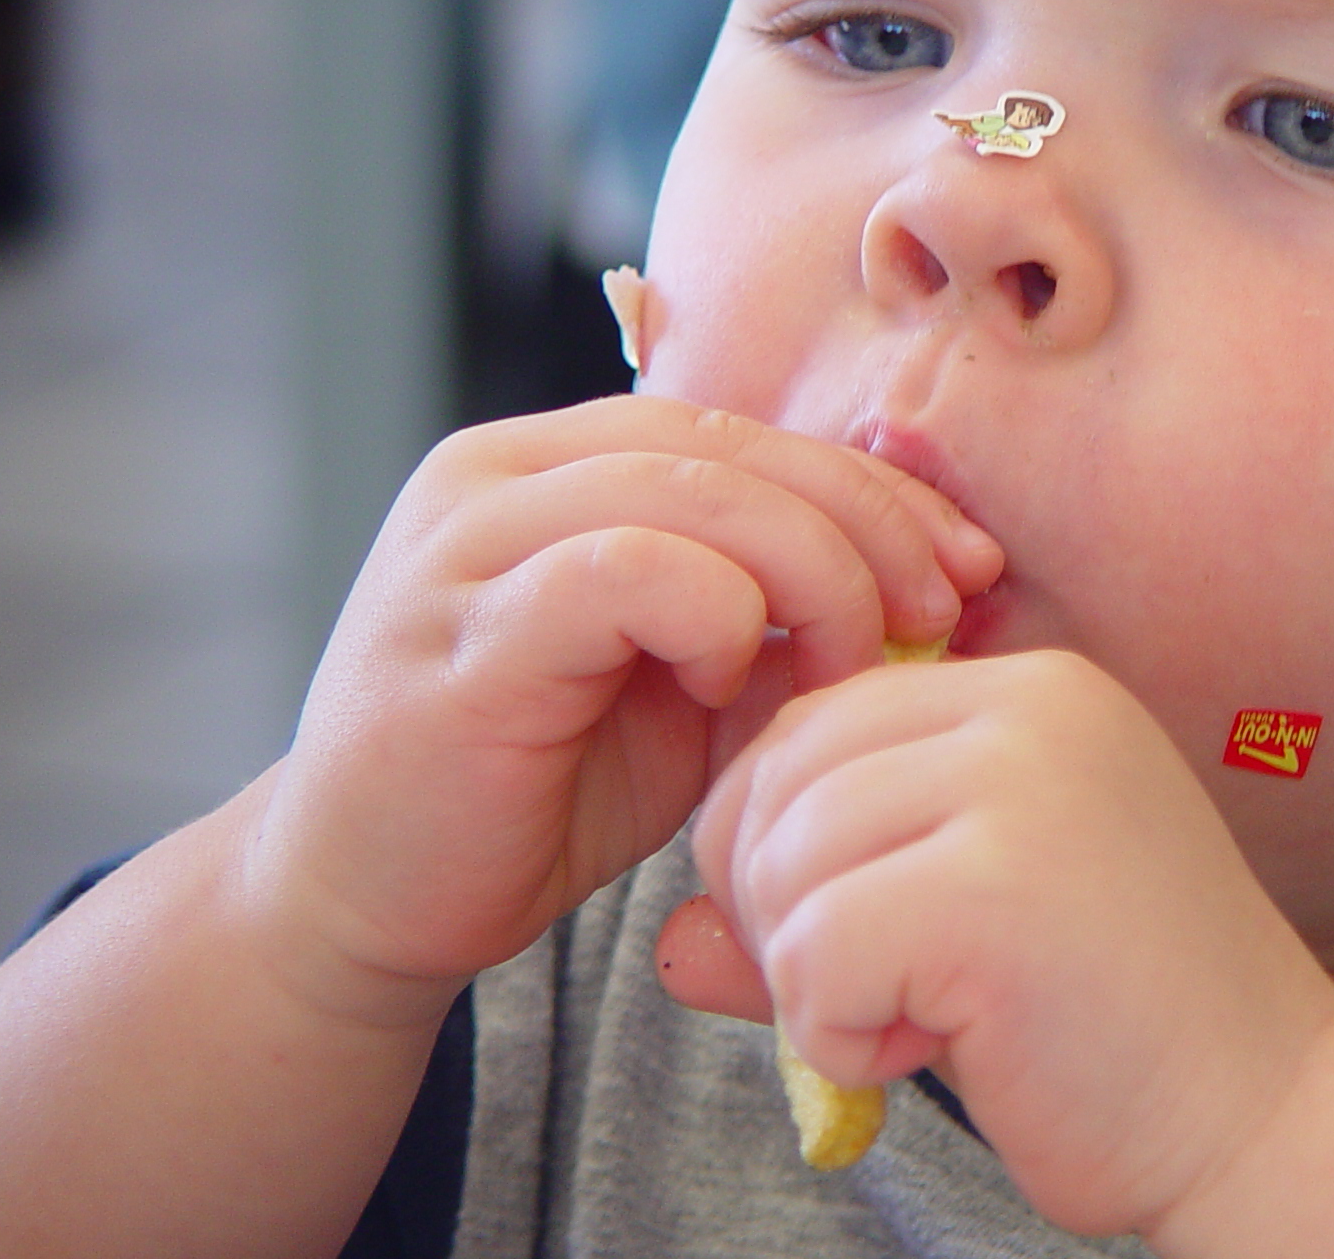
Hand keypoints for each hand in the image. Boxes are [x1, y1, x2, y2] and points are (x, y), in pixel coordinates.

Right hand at [240, 397, 1000, 1024]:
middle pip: (732, 446)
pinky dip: (713, 616)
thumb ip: (775, 609)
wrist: (365, 903)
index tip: (967, 563)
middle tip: (940, 613)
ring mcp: (465, 545)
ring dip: (810, 572)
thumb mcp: (684, 680)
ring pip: (692, 492)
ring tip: (845, 664)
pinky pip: (623, 571)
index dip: (872, 486)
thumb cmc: (536, 786)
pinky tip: (730, 684)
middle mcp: (495, 474)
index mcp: (549, 462)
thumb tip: (936, 574)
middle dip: (867, 526)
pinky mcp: (456, 632)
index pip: (744, 430)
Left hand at [683, 650, 1333, 1239]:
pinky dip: (838, 1034)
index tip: (859, 938)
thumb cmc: (1114, 1031)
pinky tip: (935, 1050)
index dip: (784, 843)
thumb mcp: (958, 931)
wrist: (1271, 1121)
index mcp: (1028, 690)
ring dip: (811, 977)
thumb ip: (820, 905)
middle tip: (880, 994)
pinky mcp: (996, 882)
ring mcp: (1019, 781)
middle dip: (779, 905)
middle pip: (777, 774)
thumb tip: (674, 938)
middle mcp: (1028, 703)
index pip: (812, 720)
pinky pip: (812, 950)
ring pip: (783, 860)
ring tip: (923, 1019)